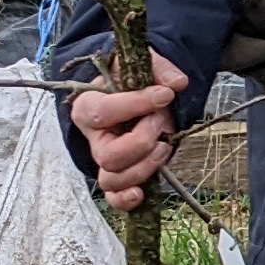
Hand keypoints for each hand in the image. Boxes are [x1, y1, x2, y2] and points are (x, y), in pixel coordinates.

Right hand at [65, 50, 188, 207]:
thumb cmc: (130, 81)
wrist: (132, 97)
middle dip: (141, 141)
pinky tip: (142, 192)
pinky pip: (113, 198)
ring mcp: (103, 160)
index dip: (135, 105)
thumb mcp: (140, 65)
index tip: (165, 95)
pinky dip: (126, 200)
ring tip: (163, 146)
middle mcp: (92, 138)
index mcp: (87, 106)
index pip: (102, 112)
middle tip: (159, 123)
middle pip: (108, 155)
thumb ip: (158, 69)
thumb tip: (176, 83)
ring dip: (145, 166)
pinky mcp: (117, 176)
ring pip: (113, 179)